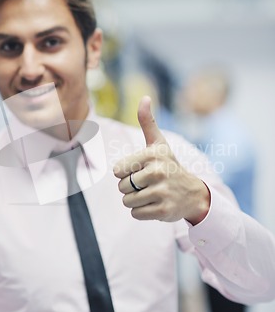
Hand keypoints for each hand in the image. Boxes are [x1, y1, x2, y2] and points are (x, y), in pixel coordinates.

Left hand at [113, 96, 209, 224]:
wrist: (192, 193)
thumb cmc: (169, 165)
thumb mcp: (159, 144)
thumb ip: (148, 122)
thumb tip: (144, 98)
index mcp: (153, 155)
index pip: (118, 170)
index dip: (125, 172)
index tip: (140, 170)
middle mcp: (158, 172)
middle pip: (121, 187)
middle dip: (130, 188)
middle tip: (147, 184)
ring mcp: (162, 192)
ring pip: (127, 201)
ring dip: (135, 200)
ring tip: (151, 194)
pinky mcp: (164, 211)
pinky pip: (135, 214)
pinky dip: (141, 211)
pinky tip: (155, 204)